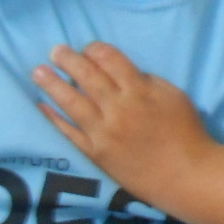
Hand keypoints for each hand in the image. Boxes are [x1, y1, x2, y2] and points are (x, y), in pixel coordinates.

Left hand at [34, 42, 213, 210]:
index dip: (95, 49)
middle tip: (54, 50)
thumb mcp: (173, 95)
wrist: (185, 175)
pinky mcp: (96, 154)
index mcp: (139, 91)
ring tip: (38, 71)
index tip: (87, 48)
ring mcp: (104, 133)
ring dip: (53, 84)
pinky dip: (54, 118)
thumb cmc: (185, 132)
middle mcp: (118, 109)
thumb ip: (147, 81)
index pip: (110, 59)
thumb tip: (120, 73)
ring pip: (72, 103)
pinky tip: (42, 106)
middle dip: (68, 60)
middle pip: (87, 77)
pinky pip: (70, 133)